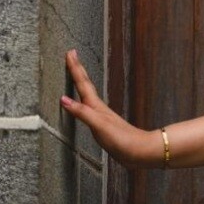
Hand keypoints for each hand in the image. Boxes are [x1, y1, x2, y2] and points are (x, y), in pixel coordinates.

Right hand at [61, 49, 154, 168]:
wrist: (140, 151)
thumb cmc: (122, 139)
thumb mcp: (99, 126)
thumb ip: (82, 113)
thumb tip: (63, 99)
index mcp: (96, 107)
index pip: (83, 83)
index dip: (75, 68)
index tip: (70, 52)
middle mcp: (98, 108)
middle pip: (86, 85)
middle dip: (77, 70)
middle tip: (72, 55)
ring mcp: (101, 116)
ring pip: (88, 95)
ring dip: (81, 83)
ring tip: (76, 75)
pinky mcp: (103, 126)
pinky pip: (88, 108)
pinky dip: (83, 102)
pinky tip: (84, 105)